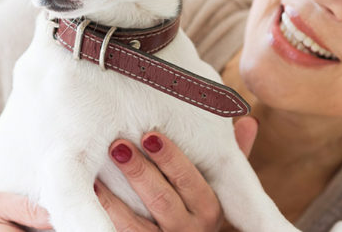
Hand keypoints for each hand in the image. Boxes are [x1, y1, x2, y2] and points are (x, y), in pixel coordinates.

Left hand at [94, 117, 258, 231]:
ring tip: (99, 169)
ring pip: (138, 223)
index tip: (150, 134)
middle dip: (141, 172)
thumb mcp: (214, 186)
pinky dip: (106, 211)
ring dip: (116, 195)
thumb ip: (231, 157)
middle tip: (119, 145)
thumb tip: (249, 121)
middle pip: (164, 201)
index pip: (193, 183)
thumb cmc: (194, 205)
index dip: (171, 159)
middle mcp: (191, 230)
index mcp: (210, 209)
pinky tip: (92, 189)